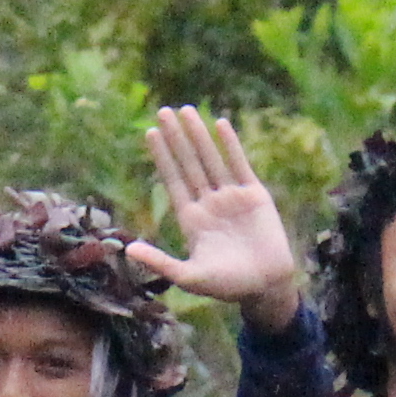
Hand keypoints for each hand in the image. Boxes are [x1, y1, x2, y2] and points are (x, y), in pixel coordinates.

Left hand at [126, 106, 305, 330]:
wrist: (267, 285)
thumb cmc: (227, 286)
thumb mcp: (190, 277)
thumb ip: (160, 262)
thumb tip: (129, 250)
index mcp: (191, 219)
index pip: (173, 180)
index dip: (162, 157)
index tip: (150, 133)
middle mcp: (209, 203)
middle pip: (188, 163)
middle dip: (176, 138)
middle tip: (162, 111)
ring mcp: (231, 197)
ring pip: (211, 159)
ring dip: (199, 135)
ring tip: (186, 110)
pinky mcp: (254, 195)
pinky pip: (239, 164)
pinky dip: (230, 145)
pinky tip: (220, 124)